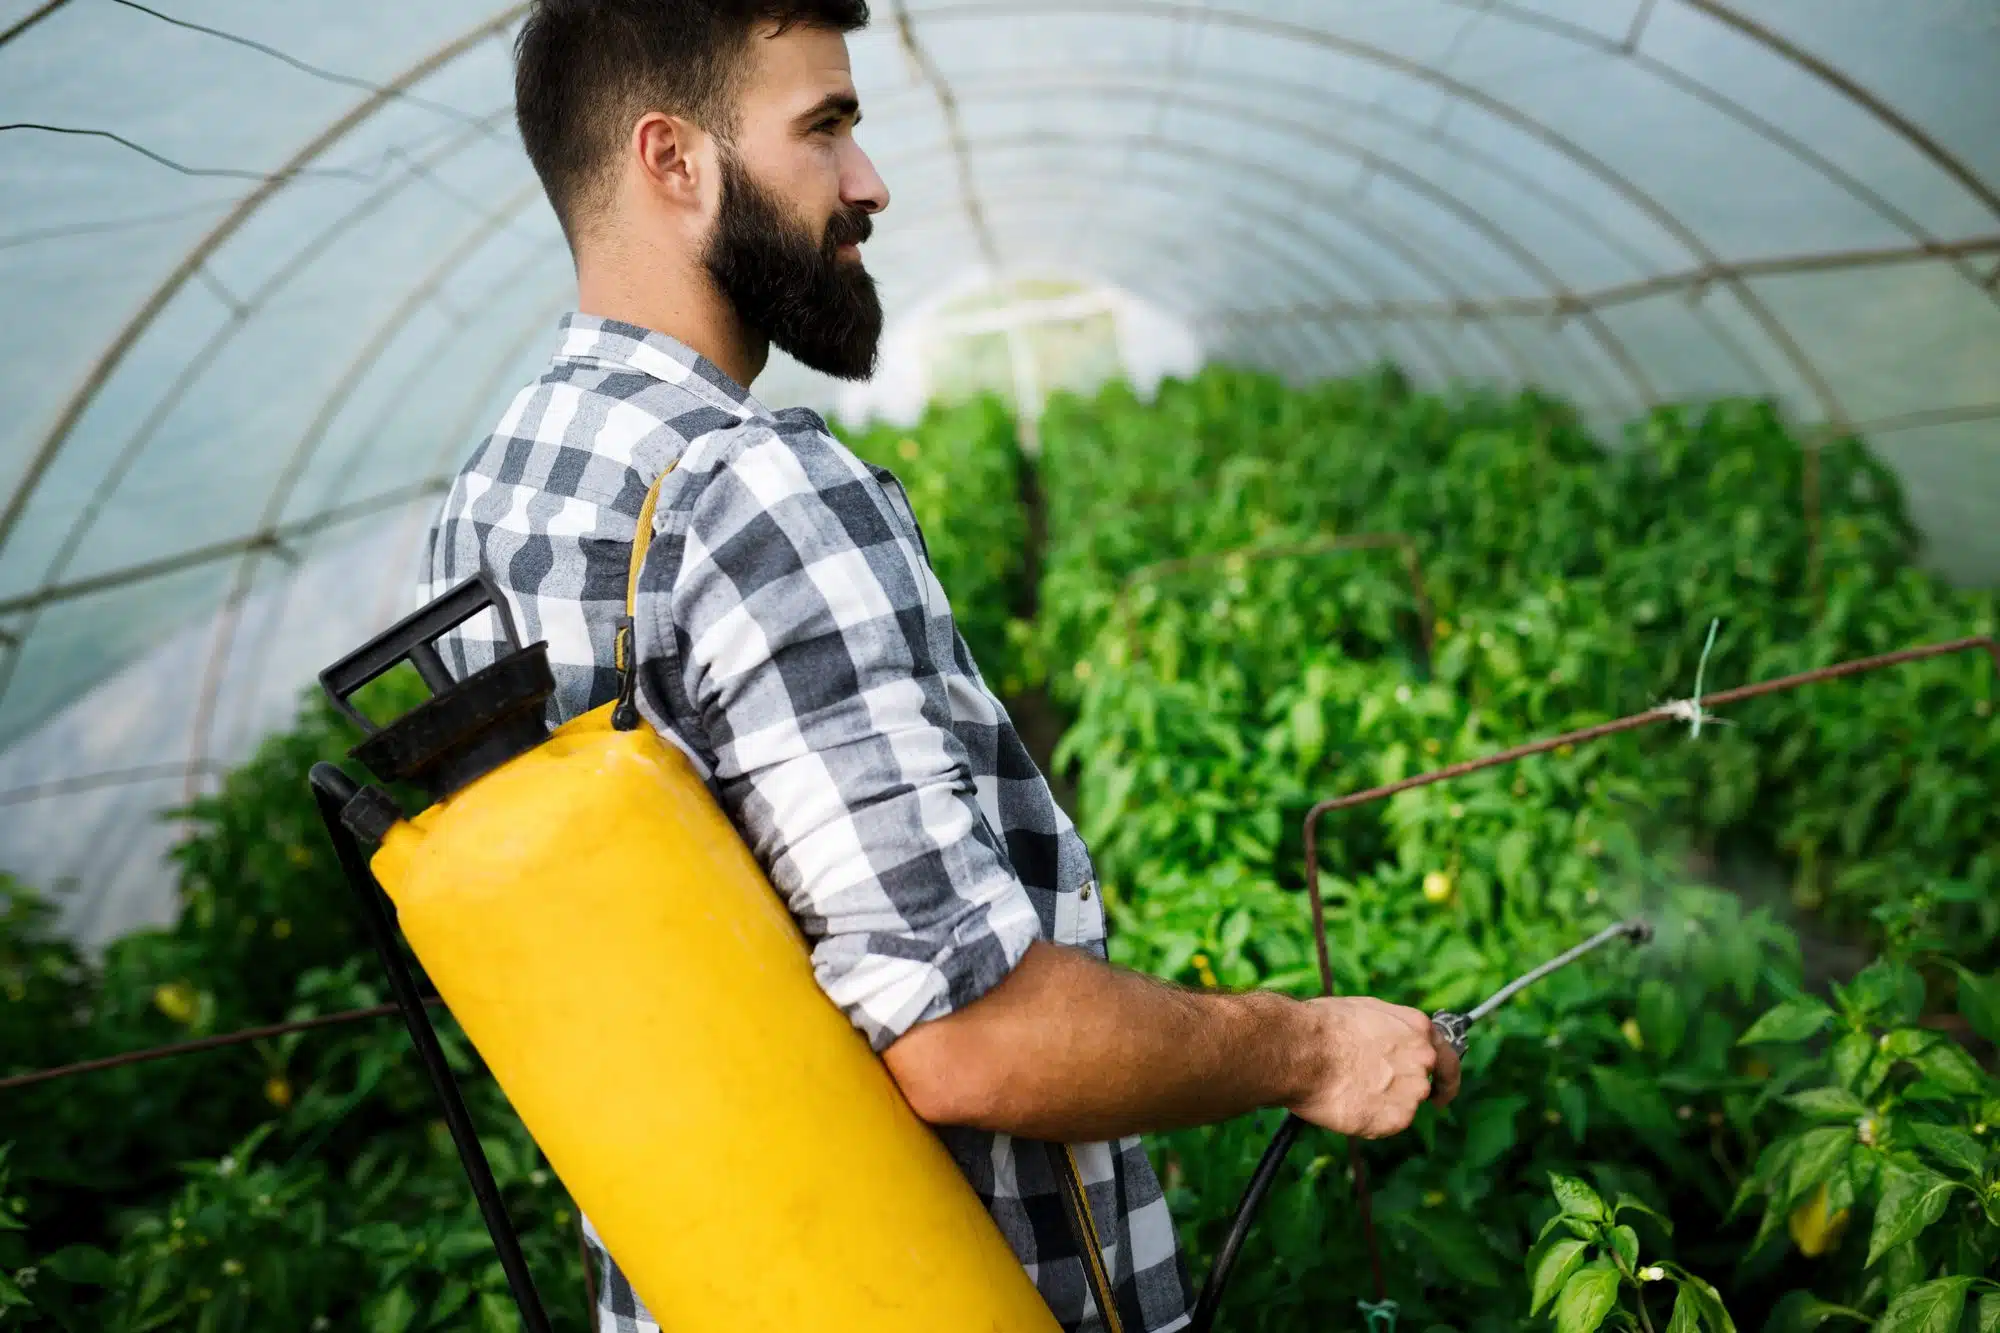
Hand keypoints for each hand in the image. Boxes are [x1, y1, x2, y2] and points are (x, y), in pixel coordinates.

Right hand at [1285, 996, 1461, 1137]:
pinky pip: (1386, 1125)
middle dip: (1404, 1091)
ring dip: (1382, 1104)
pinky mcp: (1397, 1119)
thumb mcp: (1366, 1011)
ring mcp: (1413, 1091)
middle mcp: (1424, 1059)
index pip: (1448, 1058)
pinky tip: (1347, 1104)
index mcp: (1418, 1029)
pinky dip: (1369, 1120)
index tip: (1441, 1091)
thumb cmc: (1323, 1027)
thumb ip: (1391, 1030)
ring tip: (1349, 1091)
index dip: (1445, 1077)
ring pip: (1403, 1106)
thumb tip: (1389, 1042)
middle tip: (1376, 1093)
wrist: (1302, 1051)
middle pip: (1423, 1085)